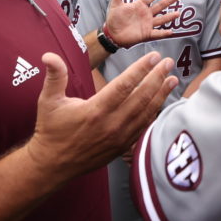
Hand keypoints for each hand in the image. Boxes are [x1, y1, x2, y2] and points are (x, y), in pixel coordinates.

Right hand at [25, 51, 176, 181]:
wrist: (53, 164)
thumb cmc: (51, 130)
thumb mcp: (48, 100)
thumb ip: (54, 76)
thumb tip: (48, 55)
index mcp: (95, 110)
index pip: (124, 85)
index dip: (140, 69)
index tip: (153, 56)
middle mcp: (111, 124)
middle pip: (141, 97)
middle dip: (157, 78)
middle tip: (168, 62)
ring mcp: (119, 138)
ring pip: (146, 113)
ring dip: (161, 95)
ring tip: (172, 79)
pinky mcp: (122, 147)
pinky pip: (143, 127)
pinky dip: (155, 114)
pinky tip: (162, 102)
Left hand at [104, 0, 181, 47]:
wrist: (112, 34)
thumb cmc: (115, 19)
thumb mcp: (115, 5)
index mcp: (140, 5)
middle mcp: (146, 14)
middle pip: (159, 6)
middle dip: (168, 2)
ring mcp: (147, 24)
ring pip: (161, 19)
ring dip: (169, 17)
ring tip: (177, 13)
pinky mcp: (146, 33)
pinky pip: (157, 33)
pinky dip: (163, 33)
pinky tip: (170, 32)